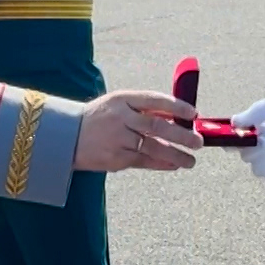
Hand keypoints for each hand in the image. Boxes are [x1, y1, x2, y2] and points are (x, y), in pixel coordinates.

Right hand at [71, 91, 203, 172]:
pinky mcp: (116, 158)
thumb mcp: (118, 104)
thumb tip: (177, 117)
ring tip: (191, 160)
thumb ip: (144, 108)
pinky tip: (173, 165)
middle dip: (181, 135)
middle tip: (198, 142)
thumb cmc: (100, 118)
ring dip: (176, 155)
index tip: (193, 113)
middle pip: (156, 126)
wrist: (67, 136)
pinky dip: (161, 164)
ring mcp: (118, 139)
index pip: (154, 99)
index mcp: (122, 99)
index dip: (176, 106)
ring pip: (153, 147)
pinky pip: (144, 161)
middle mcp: (121, 117)